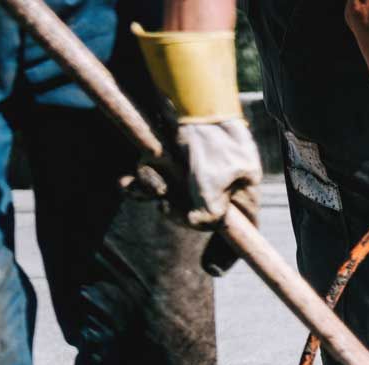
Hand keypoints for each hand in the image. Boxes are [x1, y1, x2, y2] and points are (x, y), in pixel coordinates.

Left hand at [131, 24, 261, 274]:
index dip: (224, 252)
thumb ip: (207, 211)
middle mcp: (220, 185)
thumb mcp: (212, 180)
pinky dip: (141, 182)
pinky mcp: (172, 159)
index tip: (211, 270)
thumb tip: (199, 225)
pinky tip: (126, 183)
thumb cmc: (207, 136)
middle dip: (177, 213)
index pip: (239, 233)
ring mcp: (195, 172)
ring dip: (155, 192)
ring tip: (149, 175)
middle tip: (168, 205)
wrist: (187, 90)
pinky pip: (155, 181)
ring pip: (171, 198)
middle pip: (198, 218)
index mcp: (242, 192)